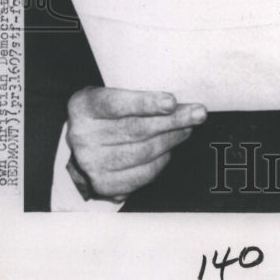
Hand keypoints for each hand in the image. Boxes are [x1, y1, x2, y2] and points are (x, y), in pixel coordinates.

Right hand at [67, 87, 206, 199]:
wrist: (83, 146)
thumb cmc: (106, 114)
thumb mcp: (111, 94)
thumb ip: (136, 95)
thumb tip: (178, 102)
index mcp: (83, 107)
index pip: (116, 104)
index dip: (145, 103)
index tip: (172, 102)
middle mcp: (82, 136)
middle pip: (136, 129)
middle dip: (173, 121)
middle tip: (197, 113)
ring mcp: (92, 163)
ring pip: (144, 152)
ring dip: (172, 139)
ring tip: (187, 128)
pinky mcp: (105, 184)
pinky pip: (144, 174)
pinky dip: (162, 161)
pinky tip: (169, 150)